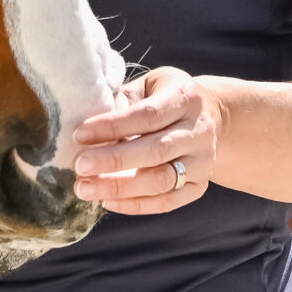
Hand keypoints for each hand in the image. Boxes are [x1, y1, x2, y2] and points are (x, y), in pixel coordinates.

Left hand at [70, 66, 215, 214]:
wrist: (212, 116)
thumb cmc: (165, 97)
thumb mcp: (148, 86)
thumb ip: (124, 102)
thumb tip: (88, 130)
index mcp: (185, 97)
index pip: (148, 115)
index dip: (112, 126)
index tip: (80, 134)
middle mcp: (199, 131)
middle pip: (155, 151)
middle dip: (113, 160)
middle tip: (79, 166)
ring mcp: (203, 161)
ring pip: (161, 181)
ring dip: (119, 187)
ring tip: (85, 189)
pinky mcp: (199, 185)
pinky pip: (167, 202)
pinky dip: (135, 205)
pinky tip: (107, 201)